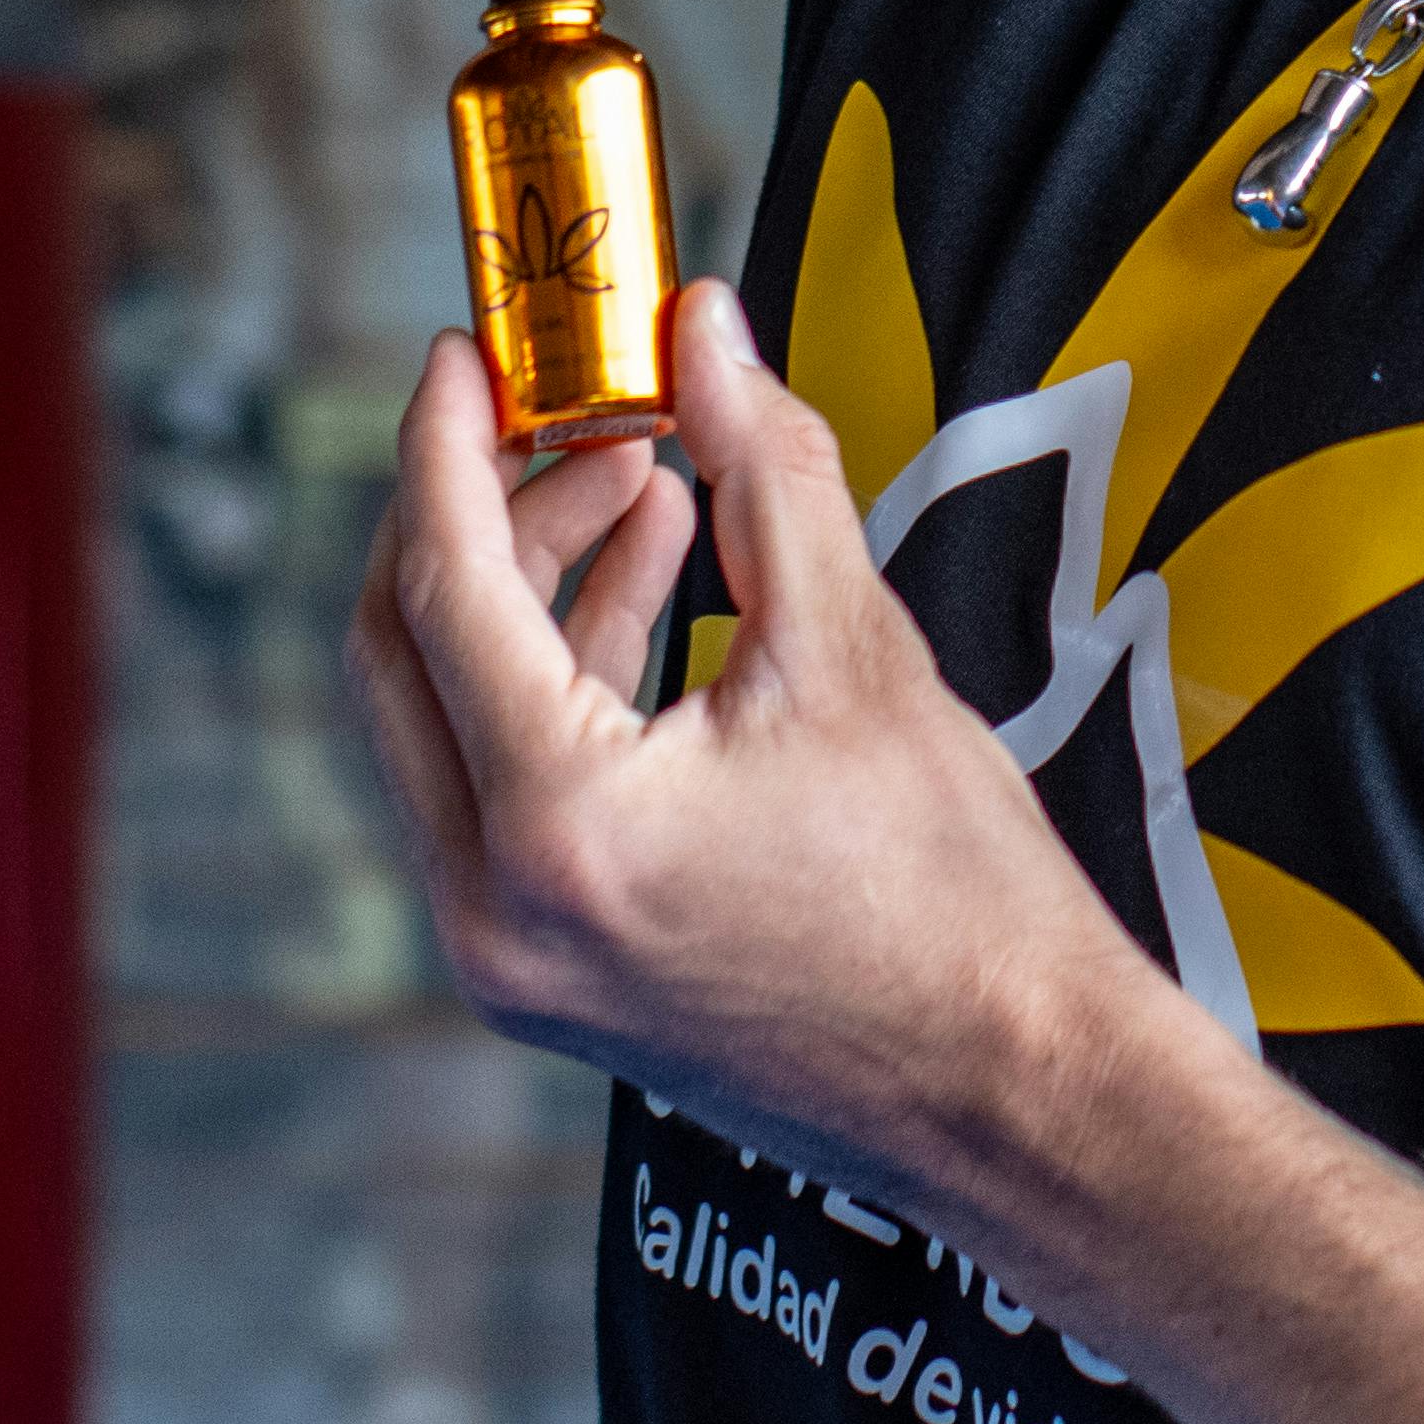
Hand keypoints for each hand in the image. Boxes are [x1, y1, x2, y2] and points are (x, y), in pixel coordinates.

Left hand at [347, 277, 1203, 1209]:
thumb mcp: (857, 649)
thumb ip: (762, 465)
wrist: (1015, 1093)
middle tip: (579, 415)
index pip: (445, 584)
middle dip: (484, 510)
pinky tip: (652, 591)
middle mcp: (495, 912)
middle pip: (408, 652)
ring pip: (450, 722)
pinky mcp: (552, 976)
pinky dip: (554, 684)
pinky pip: (502, 793)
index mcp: (556, 828)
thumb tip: (704, 330)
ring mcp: (513, 959)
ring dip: (528, 589)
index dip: (449, 444)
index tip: (472, 353)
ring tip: (648, 485)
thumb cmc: (956, 900)